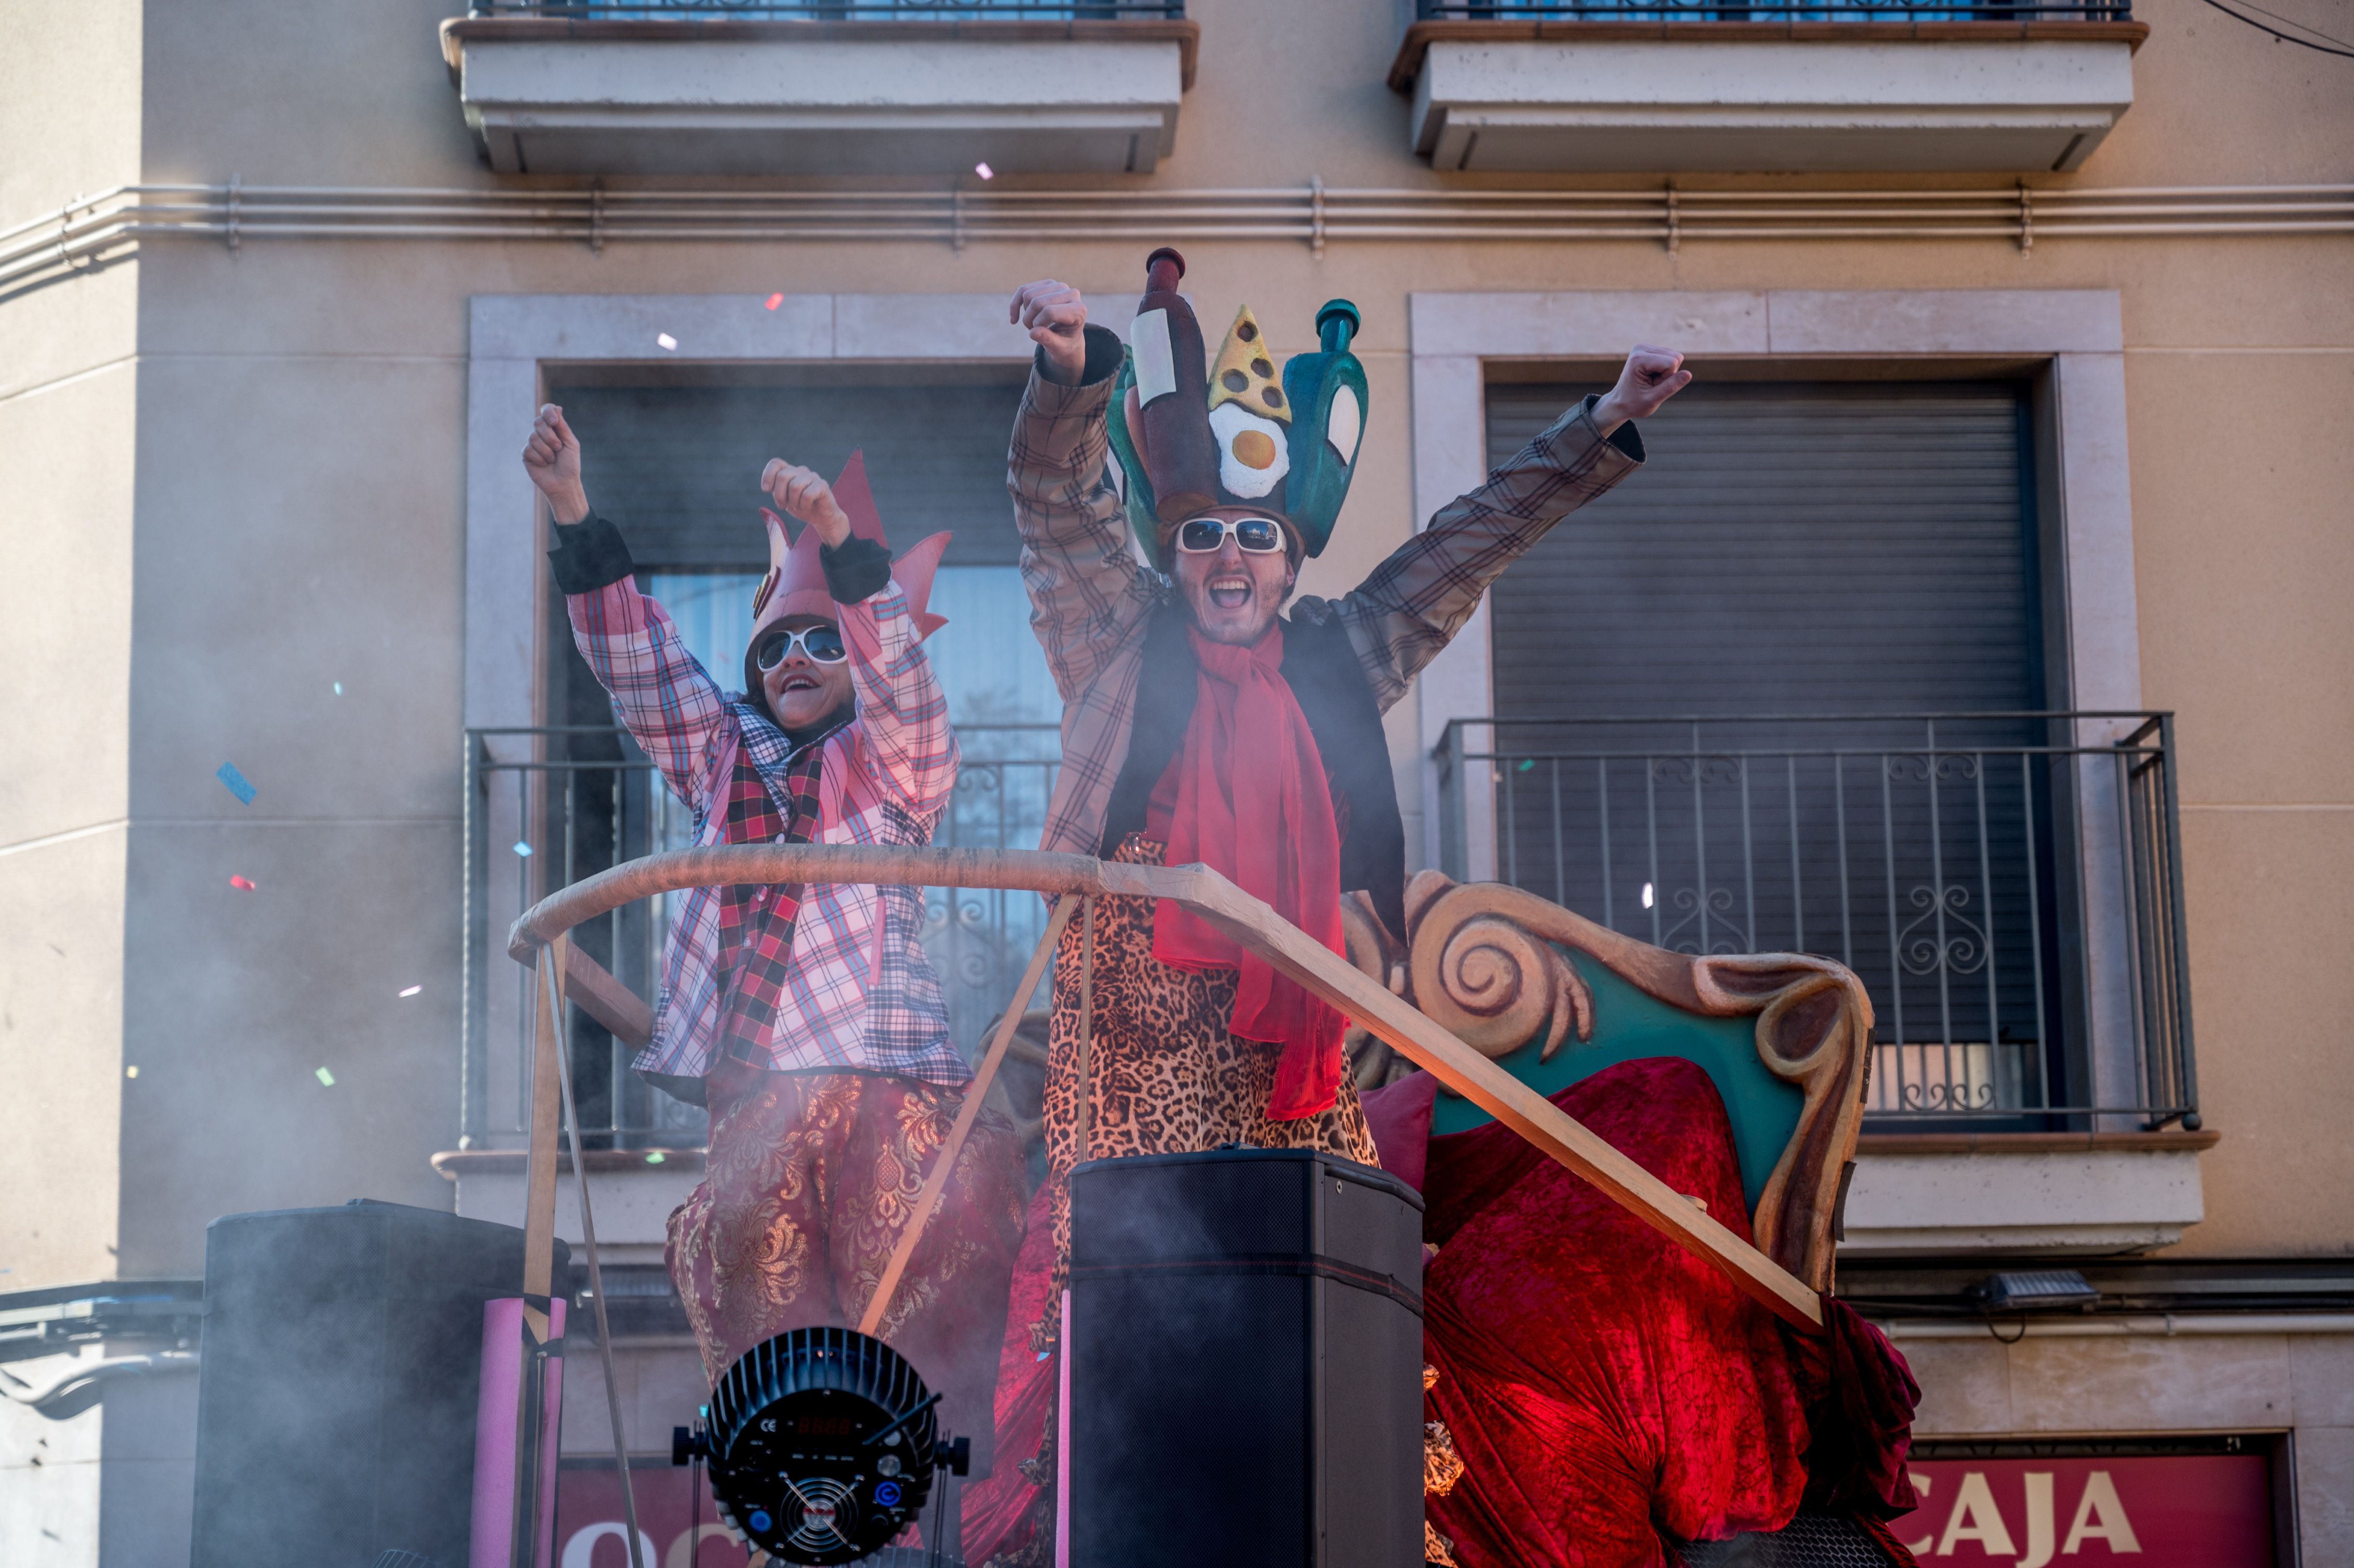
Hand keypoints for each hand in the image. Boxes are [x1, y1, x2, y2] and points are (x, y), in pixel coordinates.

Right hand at [522, 404, 590, 523]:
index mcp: (555, 428)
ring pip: (533, 437)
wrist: (564, 483)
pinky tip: (544, 464)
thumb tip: (557, 408)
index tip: (554, 422)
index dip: (548, 412)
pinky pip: (528, 449)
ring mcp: (533, 443)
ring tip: (553, 460)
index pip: (547, 410)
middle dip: (550, 437)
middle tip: (559, 448)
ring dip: (547, 451)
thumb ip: (563, 426)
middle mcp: (543, 433)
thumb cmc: (570, 464)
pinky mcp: (526, 454)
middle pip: (538, 422)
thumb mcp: (571, 444)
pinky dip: (540, 458)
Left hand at [761, 459, 852, 548]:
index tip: (766, 490)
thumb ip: (775, 491)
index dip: (768, 476)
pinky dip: (804, 505)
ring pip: (795, 486)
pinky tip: (807, 506)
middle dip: (779, 495)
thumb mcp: (784, 499)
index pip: (776, 463)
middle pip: (782, 476)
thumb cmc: (801, 507)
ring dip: (793, 502)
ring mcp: (812, 477)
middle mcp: (801, 471)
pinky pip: (807, 495)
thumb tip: (766, 487)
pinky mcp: (822, 485)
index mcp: (790, 471)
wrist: (821, 517)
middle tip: (782, 505)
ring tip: (797, 506)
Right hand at [1010, 280, 1087, 385]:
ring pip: (1028, 295)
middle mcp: (1071, 293)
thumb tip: (1033, 332)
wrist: (1068, 335)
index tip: (1039, 335)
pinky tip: (1014, 319)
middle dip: (1029, 320)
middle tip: (1034, 331)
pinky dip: (1015, 305)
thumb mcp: (1059, 348)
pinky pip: (1023, 290)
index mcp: (1078, 310)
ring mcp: (1059, 286)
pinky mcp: (1047, 284)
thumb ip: (1048, 340)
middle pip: (1036, 302)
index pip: (1049, 311)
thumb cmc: (1065, 342)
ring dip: (1025, 314)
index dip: (1038, 324)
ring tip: (1033, 324)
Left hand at [1590, 345, 1692, 435]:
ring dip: (1666, 373)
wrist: (1620, 402)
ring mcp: (1645, 346)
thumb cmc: (1634, 404)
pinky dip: (1665, 370)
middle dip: (1668, 374)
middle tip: (1651, 384)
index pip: (1672, 363)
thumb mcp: (1653, 400)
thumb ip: (1671, 387)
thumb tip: (1689, 374)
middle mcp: (1641, 347)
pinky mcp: (1651, 348)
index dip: (1667, 379)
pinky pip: (1672, 357)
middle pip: (1675, 357)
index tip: (1651, 386)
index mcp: (1638, 359)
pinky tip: (1651, 376)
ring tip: (1650, 381)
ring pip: (1676, 357)